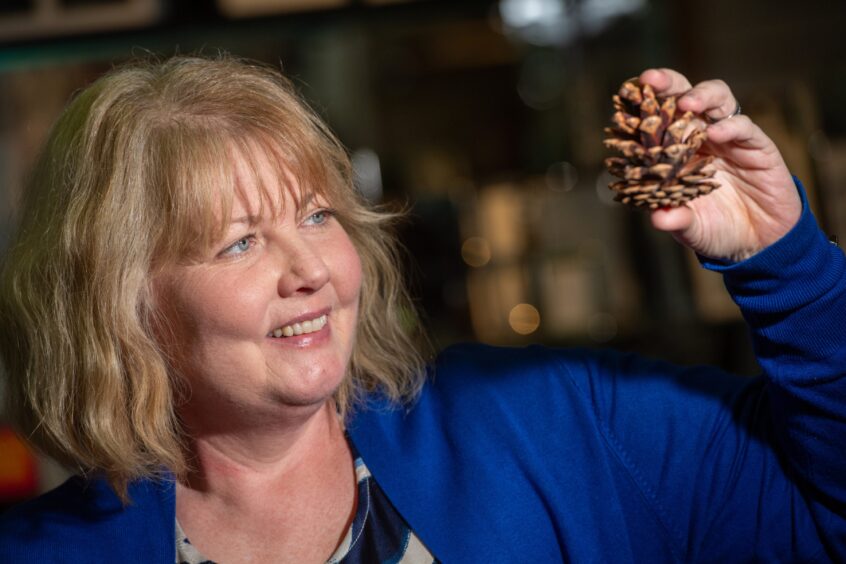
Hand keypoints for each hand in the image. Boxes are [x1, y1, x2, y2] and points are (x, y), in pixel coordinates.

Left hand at [638, 68, 800, 261]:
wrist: (757, 241)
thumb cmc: (716, 228)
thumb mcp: (691, 228)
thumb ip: (676, 219)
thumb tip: (657, 218)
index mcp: (678, 149)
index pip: (659, 117)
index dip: (643, 104)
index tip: (623, 94)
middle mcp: (702, 135)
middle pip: (685, 96)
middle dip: (668, 83)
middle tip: (650, 80)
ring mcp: (730, 137)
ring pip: (718, 99)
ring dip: (700, 95)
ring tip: (685, 104)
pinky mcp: (758, 146)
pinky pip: (744, 128)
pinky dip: (729, 127)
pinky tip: (715, 133)